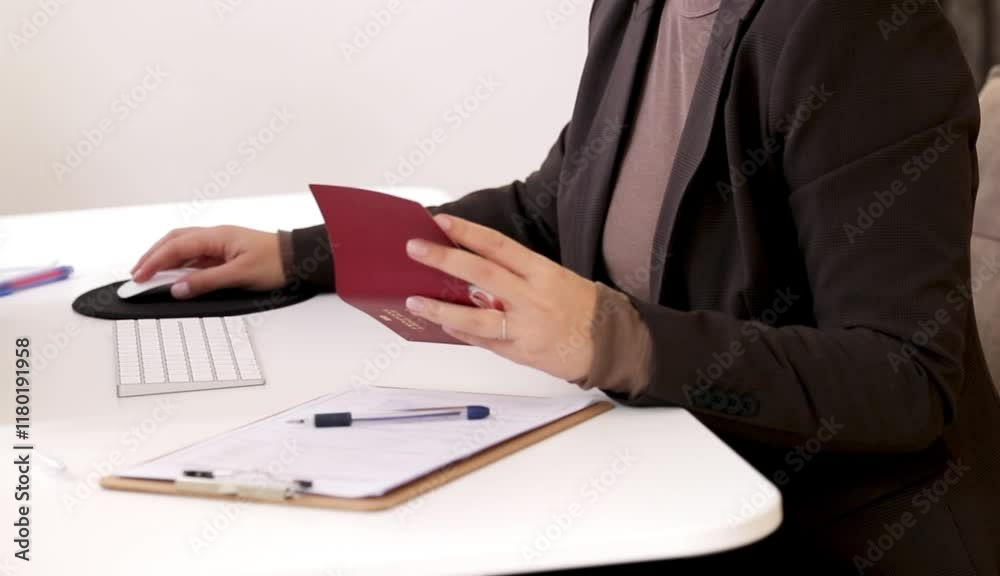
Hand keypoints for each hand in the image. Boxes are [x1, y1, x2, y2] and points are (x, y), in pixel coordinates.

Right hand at [131, 226, 284, 298]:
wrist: (299, 259)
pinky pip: (196, 257)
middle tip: (136, 274)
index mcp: (217, 236)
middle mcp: (215, 236)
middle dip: (152, 256)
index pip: (176, 246)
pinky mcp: (225, 254)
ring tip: (149, 274)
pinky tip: (174, 275)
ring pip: (184, 248)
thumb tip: (177, 288)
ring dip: (165, 259)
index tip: (139, 276)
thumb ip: (206, 282)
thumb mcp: (239, 275)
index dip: (154, 261)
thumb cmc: (276, 262)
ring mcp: (220, 245)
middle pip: (175, 242)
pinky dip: (181, 265)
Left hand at [404, 214, 598, 381]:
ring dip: (442, 309)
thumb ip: (517, 275)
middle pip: (482, 273)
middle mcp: (532, 297)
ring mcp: (526, 327)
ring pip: (476, 317)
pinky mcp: (522, 352)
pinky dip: (462, 333)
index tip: (441, 221)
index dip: (467, 232)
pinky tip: (444, 325)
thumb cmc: (582, 307)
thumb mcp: (555, 278)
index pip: (498, 245)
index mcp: (542, 272)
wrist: (609, 343)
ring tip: (416, 301)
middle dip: (445, 259)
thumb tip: (474, 269)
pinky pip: (485, 342)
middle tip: (416, 249)